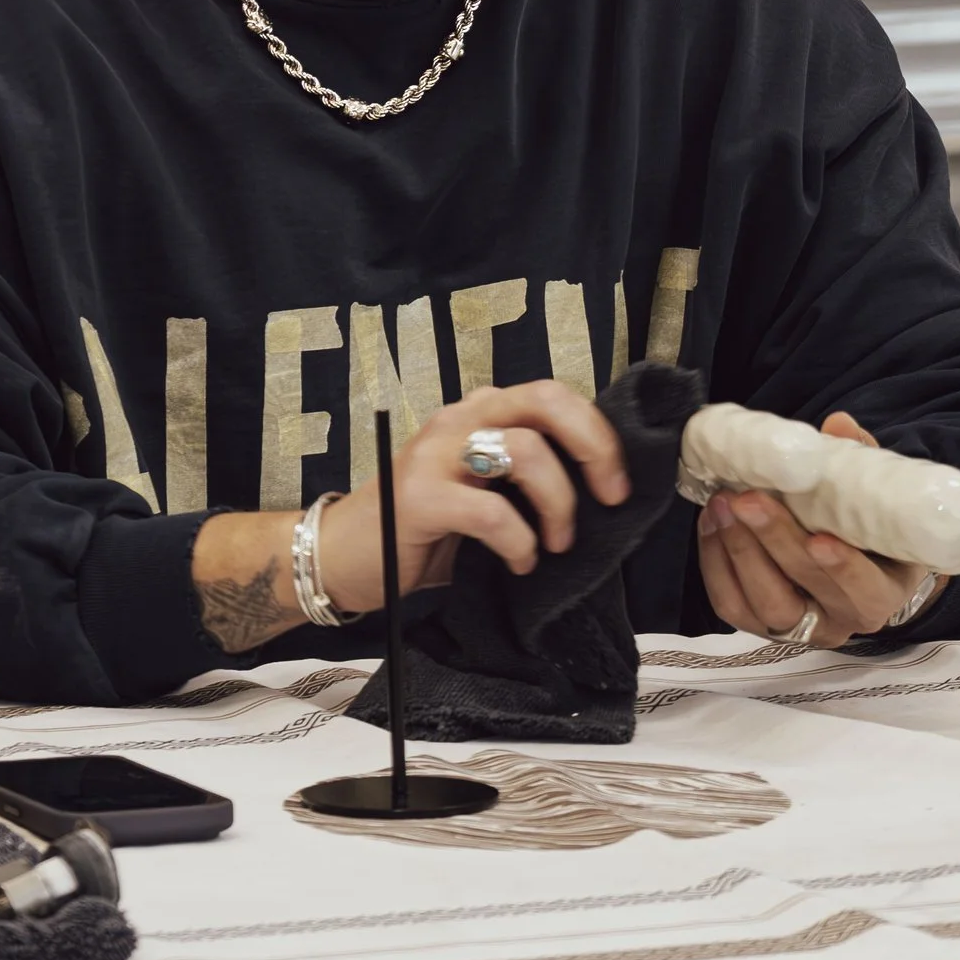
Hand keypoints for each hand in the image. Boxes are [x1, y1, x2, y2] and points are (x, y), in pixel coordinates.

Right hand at [314, 378, 628, 618]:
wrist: (342, 558)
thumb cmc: (420, 530)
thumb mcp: (479, 491)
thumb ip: (521, 476)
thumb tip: (597, 486)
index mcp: (477, 415)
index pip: (550, 395)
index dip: (596, 432)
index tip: (617, 484)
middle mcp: (458, 421)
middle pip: (542, 400)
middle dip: (592, 446)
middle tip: (608, 498)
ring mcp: (434, 455)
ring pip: (524, 450)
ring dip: (557, 503)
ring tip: (556, 544)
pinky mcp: (418, 498)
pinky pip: (491, 512)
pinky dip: (520, 542)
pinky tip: (521, 564)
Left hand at [695, 411, 949, 646]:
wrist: (859, 564)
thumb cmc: (871, 528)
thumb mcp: (880, 498)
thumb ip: (861, 462)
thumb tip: (838, 425)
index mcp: (882, 595)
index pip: (864, 593)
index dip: (842, 569)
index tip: (819, 538)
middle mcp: (841, 622)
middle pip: (802, 592)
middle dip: (772, 543)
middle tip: (747, 499)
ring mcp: (798, 628)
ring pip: (762, 604)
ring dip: (737, 551)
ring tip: (722, 504)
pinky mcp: (760, 624)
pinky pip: (731, 604)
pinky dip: (716, 562)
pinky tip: (712, 521)